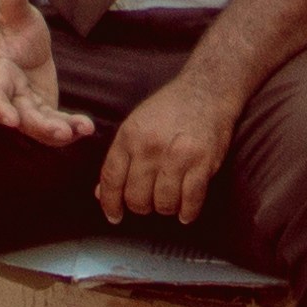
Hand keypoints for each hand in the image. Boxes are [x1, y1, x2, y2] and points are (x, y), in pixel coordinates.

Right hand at [0, 0, 92, 147]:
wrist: (23, 42)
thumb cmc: (16, 27)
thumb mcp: (17, 13)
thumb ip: (12, 1)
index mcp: (0, 72)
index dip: (0, 107)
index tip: (10, 121)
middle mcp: (12, 94)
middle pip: (22, 117)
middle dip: (40, 127)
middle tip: (61, 132)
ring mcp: (28, 105)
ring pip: (40, 126)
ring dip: (59, 132)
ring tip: (82, 129)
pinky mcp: (45, 109)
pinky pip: (56, 122)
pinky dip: (71, 127)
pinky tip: (87, 127)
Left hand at [97, 69, 237, 226]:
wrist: (206, 90)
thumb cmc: (169, 109)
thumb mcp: (136, 125)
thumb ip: (119, 158)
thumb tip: (101, 193)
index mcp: (129, 135)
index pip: (111, 178)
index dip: (110, 203)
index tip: (114, 216)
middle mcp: (150, 146)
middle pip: (136, 197)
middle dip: (141, 206)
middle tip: (149, 201)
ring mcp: (177, 155)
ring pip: (163, 204)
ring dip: (166, 208)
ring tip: (169, 199)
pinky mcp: (202, 163)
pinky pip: (190, 201)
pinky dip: (187, 212)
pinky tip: (185, 210)